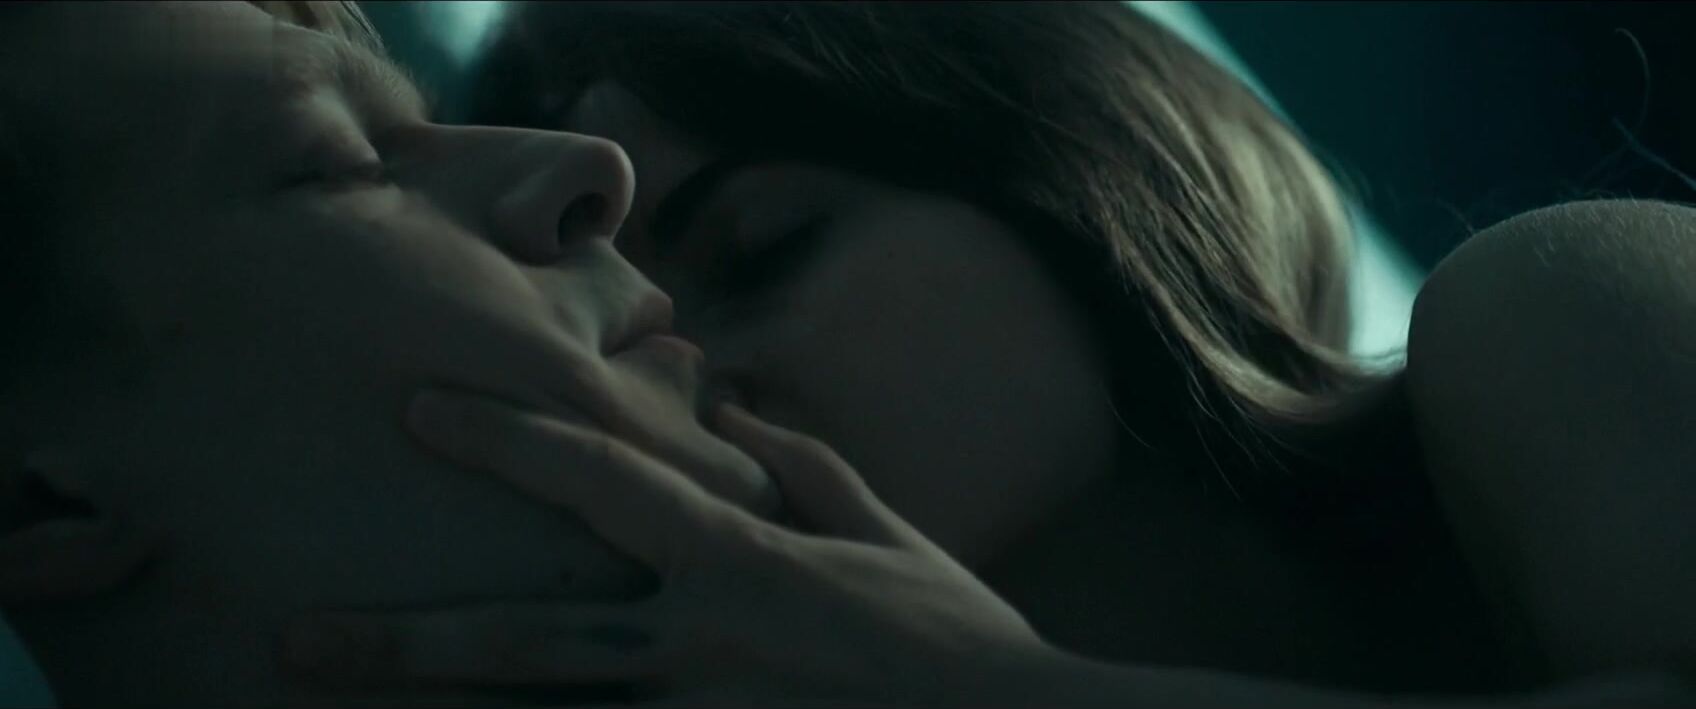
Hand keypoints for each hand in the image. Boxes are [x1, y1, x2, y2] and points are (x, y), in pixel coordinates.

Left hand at [282, 388, 1058, 706]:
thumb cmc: (956, 640)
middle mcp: (697, 648)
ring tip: (343, 706)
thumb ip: (806, 468)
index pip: (601, 482)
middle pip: (524, 642)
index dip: (507, 436)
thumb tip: (738, 412)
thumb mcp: (887, 536)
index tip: (423, 407)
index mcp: (740, 563)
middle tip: (292, 638)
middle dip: (404, 640)